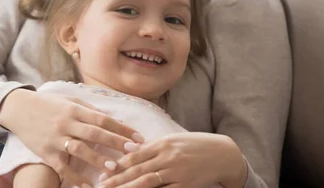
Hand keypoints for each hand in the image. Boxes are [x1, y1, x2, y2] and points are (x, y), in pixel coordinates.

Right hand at [0, 88, 144, 186]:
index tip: (138, 137)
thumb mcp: (69, 101)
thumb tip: (111, 120)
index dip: (122, 128)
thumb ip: (89, 110)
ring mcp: (56, 138)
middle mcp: (67, 123)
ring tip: (113, 168)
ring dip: (97, 159)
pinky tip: (88, 186)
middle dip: (115, 142)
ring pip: (79, 150)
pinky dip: (75, 177)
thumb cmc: (48, 104)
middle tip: (134, 151)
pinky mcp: (46, 152)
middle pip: (94, 134)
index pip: (103, 119)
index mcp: (75, 109)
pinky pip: (62, 167)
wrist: (18, 108)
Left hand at [98, 132, 246, 187]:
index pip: (136, 155)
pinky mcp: (185, 185)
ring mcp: (176, 172)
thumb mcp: (174, 140)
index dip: (119, 163)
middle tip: (101, 185)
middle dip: (118, 178)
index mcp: (164, 143)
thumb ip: (152, 145)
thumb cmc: (196, 145)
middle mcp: (168, 157)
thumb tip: (130, 149)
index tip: (104, 169)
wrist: (223, 154)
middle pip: (138, 169)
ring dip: (128, 187)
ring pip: (147, 182)